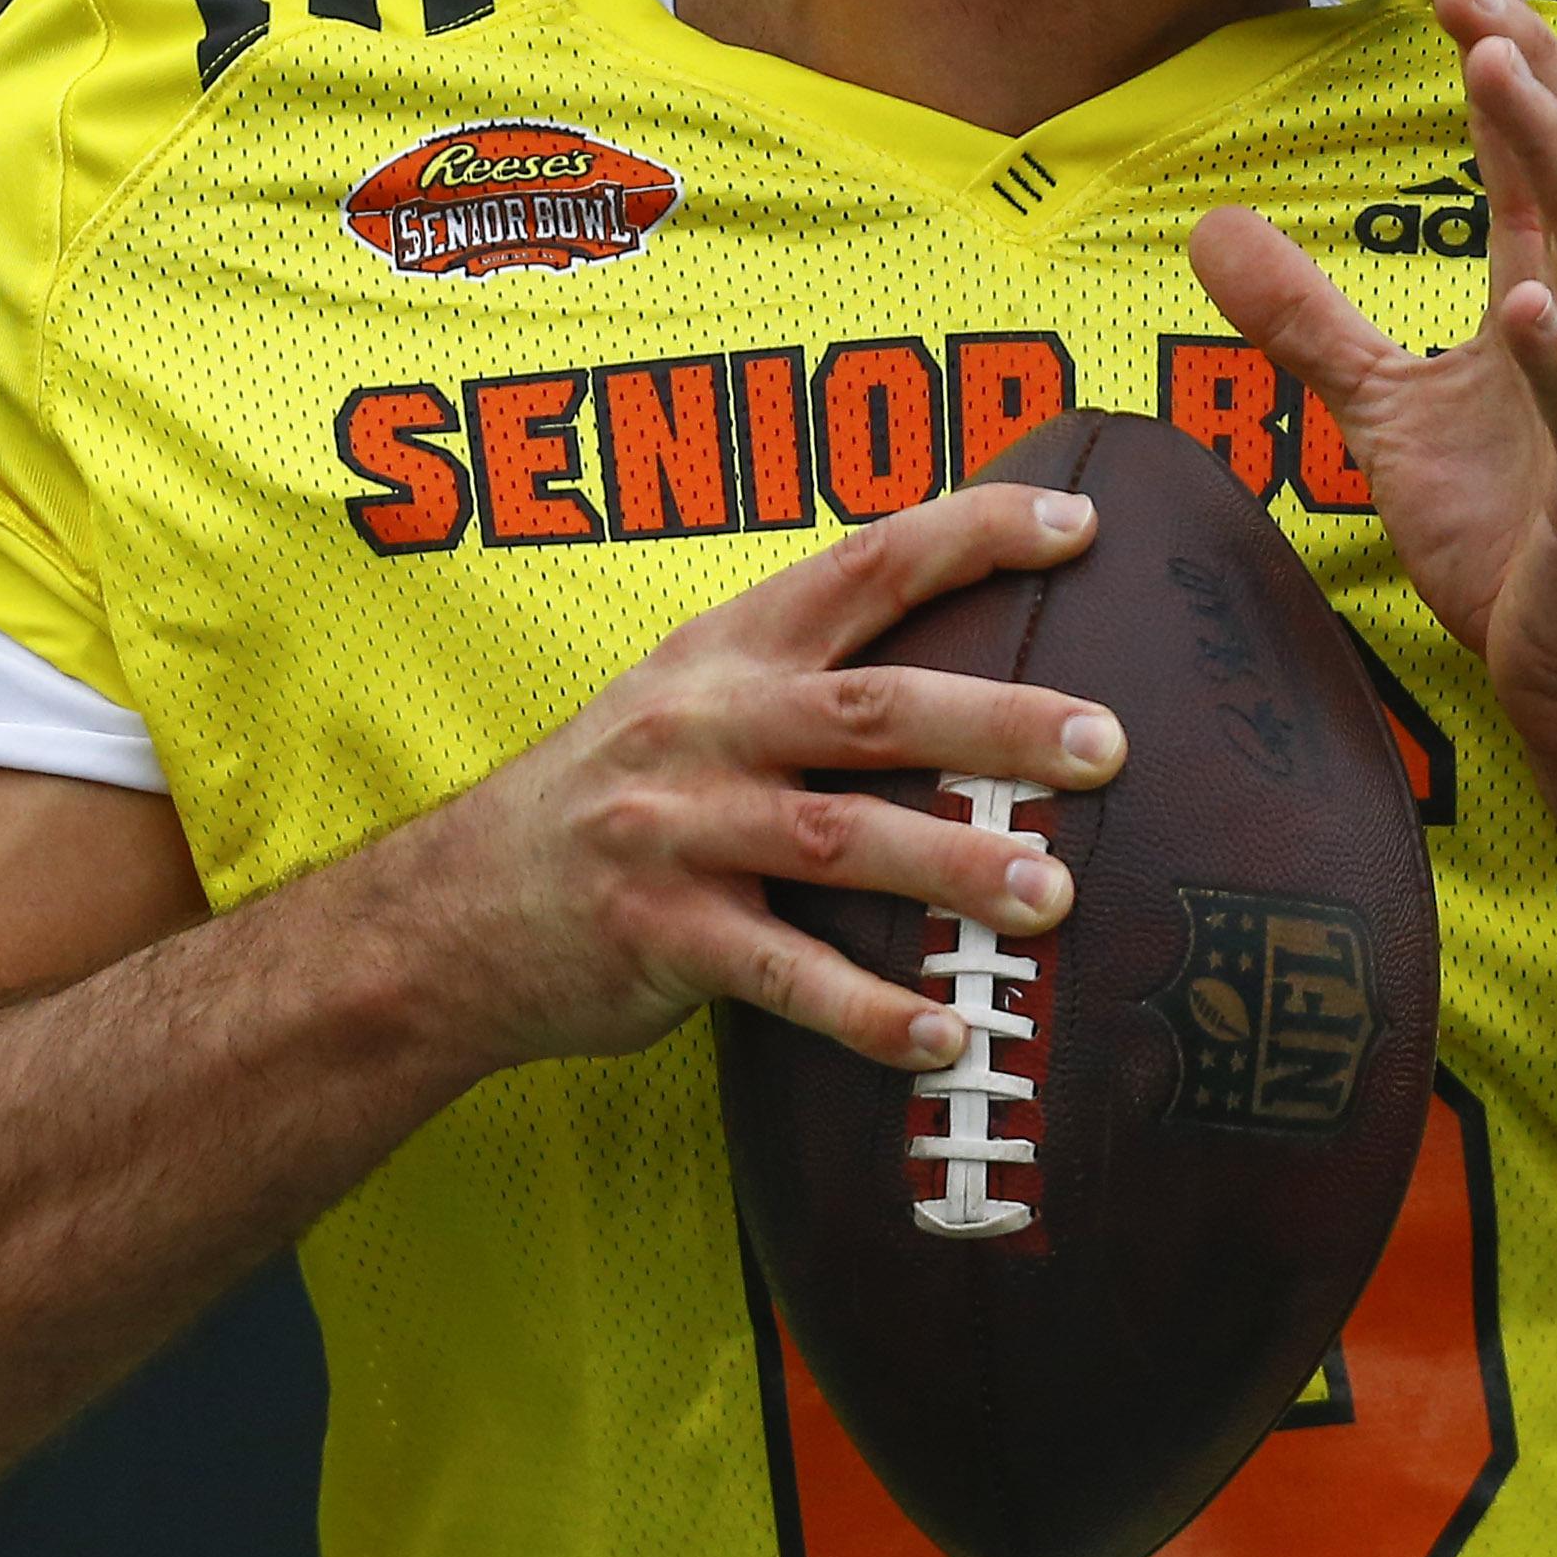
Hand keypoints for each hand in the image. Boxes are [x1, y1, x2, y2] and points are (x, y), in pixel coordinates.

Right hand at [382, 485, 1130, 1073]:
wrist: (448, 915)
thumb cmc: (613, 797)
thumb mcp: (689, 696)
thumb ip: (808, 672)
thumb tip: (976, 660)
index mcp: (729, 649)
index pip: (866, 564)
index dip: (974, 533)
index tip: (1083, 523)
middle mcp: (707, 727)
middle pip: (876, 710)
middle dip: (1000, 723)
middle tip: (1107, 743)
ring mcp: (680, 834)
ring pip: (839, 842)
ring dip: (956, 869)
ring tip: (1056, 896)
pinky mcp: (662, 939)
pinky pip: (786, 978)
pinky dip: (872, 1012)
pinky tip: (950, 1034)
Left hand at [1190, 0, 1556, 762]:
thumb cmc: (1512, 541)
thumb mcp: (1381, 412)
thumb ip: (1308, 319)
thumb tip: (1213, 230)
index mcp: (1549, 298)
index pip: (1530, 141)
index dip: (1497, 38)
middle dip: (1527, 60)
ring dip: (1553, 154)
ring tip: (1496, 66)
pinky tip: (1527, 309)